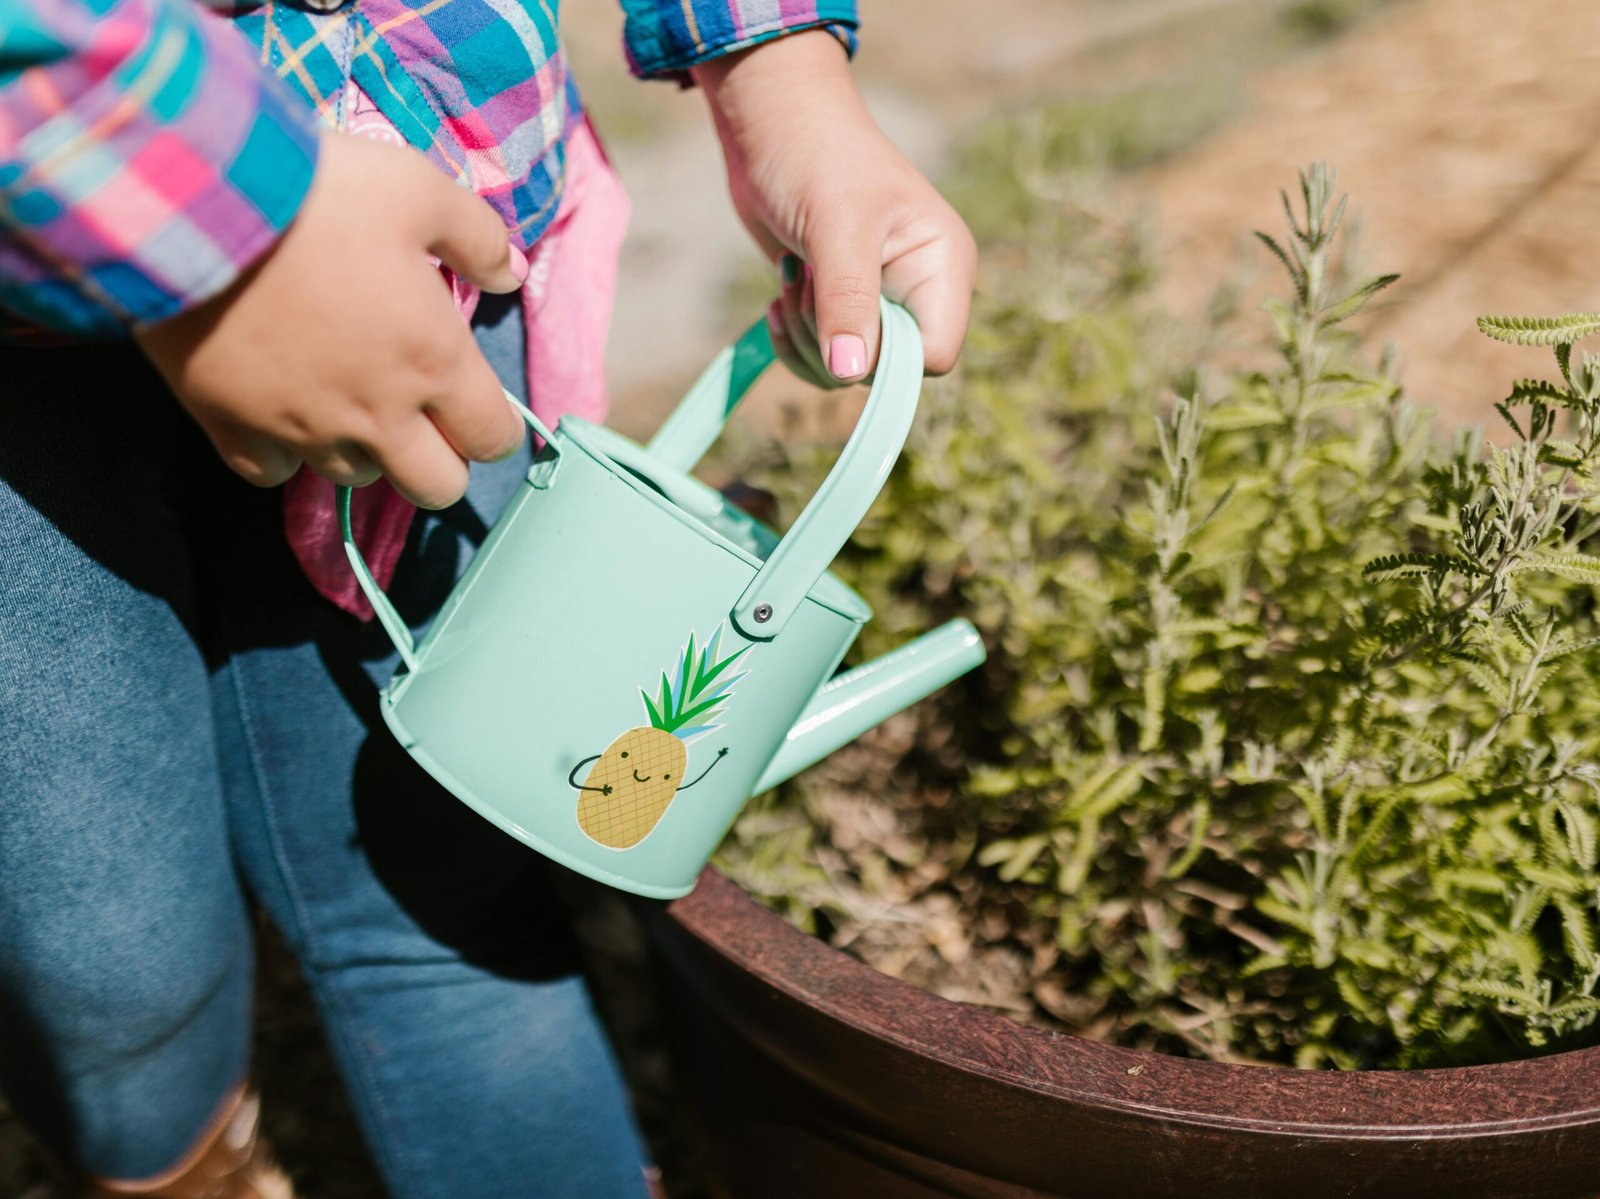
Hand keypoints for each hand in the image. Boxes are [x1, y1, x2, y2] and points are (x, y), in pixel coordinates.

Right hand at [135, 131, 528, 509]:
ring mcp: (304, 429)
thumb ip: (478, 238)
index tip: (477, 402)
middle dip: (441, 460)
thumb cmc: (320, 193)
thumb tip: (511, 275)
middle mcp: (378, 414)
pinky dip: (283, 452)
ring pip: (355, 478)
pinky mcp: (233, 429)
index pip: (494, 438)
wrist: (194, 203)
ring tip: (346, 395)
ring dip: (363, 449)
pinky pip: (272, 474)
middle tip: (421, 414)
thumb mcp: (420, 190)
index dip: (495, 426)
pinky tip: (282, 410)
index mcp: (434, 362)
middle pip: (437, 488)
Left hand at [692, 31, 975, 386]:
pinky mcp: (840, 304)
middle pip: (884, 369)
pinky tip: (779, 296)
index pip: (933, 356)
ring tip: (789, 279)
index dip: (885, 359)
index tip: (840, 327)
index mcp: (943, 267)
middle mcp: (919, 289)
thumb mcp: (836, 228)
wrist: (773, 124)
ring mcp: (879, 299)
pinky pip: (821, 357)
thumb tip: (849, 373)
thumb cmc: (817, 156)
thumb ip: (848, 301)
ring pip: (846, 369)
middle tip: (800, 285)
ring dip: (805, 338)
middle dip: (830, 343)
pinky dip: (793, 338)